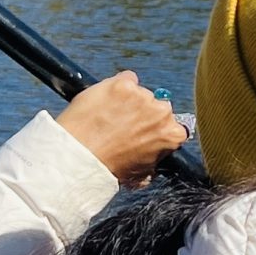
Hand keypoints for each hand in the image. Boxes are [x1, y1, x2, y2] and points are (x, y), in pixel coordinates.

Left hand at [58, 70, 188, 186]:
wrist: (80, 156)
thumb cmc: (108, 169)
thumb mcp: (140, 175)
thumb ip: (153, 162)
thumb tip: (154, 162)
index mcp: (172, 134)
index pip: (175, 127)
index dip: (159, 130)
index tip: (145, 133)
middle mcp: (162, 112)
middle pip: (159, 106)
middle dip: (145, 114)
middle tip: (123, 125)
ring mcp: (142, 95)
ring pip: (141, 92)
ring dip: (129, 101)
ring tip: (109, 115)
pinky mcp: (123, 84)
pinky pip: (126, 78)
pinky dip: (117, 87)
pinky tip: (105, 101)